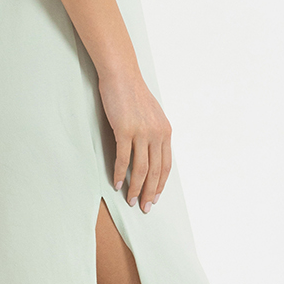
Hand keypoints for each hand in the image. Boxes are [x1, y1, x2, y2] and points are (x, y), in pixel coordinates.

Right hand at [97, 71, 171, 211]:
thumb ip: (154, 133)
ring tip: (130, 200)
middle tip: (144, 207)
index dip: (161, 184)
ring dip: (136, 187)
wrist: (121, 76)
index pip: (166, 165)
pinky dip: (121, 174)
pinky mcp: (125, 130)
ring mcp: (142, 132)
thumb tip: (151, 152)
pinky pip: (124, 158)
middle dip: (150, 192)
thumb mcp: (152, 115)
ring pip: (141, 168)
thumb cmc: (133, 94)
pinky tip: (117, 184)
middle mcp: (157, 134)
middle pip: (156, 171)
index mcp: (165, 132)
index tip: (155, 197)